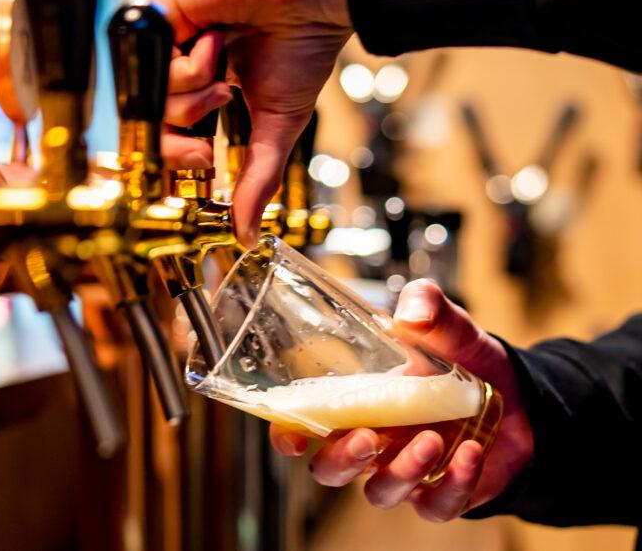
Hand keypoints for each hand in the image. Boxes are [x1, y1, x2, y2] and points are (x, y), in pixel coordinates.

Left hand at [145, 0, 368, 245]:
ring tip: (224, 77)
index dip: (178, 158)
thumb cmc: (302, 46)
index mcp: (204, 92)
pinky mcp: (158, 15)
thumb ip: (255, 181)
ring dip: (194, 98)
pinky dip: (191, 67)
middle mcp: (180, 67)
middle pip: (150, 124)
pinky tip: (217, 39)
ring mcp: (168, 43)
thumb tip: (247, 234)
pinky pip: (155, 65)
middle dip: (179, 141)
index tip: (203, 164)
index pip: (170, 138)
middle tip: (208, 137)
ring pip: (151, 99)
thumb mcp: (275, 128)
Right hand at [269, 280, 533, 521]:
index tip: (293, 437)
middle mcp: (373, 443)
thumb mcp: (450, 327)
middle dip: (342, 460)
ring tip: (433, 439)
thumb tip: (411, 311)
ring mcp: (405, 472)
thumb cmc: (467, 362)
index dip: (288, 435)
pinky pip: (436, 506)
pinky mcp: (444, 494)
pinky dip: (453, 484)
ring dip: (402, 471)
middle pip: (331, 470)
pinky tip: (471, 454)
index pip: (304, 425)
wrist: (521, 396)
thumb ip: (429, 305)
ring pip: (381, 492)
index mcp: (356, 403)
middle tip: (367, 438)